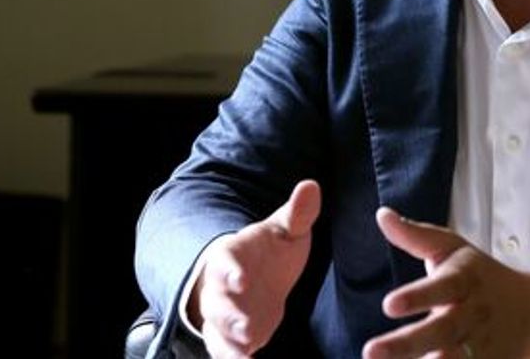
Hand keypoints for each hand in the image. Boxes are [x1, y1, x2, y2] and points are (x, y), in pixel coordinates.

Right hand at [189, 180, 320, 357]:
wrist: (253, 276)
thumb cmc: (268, 250)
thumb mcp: (284, 230)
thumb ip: (297, 214)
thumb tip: (311, 186)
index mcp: (232, 256)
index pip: (225, 261)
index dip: (231, 270)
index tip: (240, 279)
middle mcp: (221, 288)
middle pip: (218, 303)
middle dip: (229, 316)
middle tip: (245, 328)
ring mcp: (224, 315)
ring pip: (218, 332)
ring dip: (229, 344)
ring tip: (245, 354)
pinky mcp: (231, 338)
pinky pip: (226, 351)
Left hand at [363, 208, 529, 358]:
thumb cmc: (481, 277)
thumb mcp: (454, 249)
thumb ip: (417, 236)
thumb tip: (383, 214)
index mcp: (464, 282)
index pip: (441, 288)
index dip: (417, 297)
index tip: (388, 305)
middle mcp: (472, 316)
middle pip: (441, 332)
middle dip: (406, 345)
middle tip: (371, 352)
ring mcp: (481, 347)